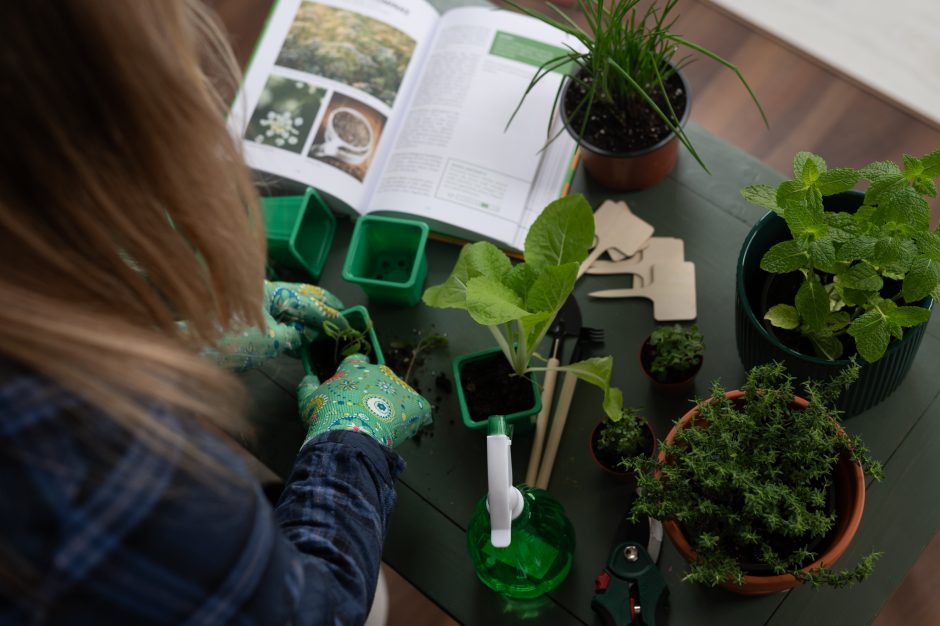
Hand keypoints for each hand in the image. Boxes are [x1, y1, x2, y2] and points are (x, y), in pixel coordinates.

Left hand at [209, 281, 348, 370]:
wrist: (196, 353)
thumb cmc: (233, 343)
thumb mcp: (272, 340)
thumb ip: (295, 335)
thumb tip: (308, 334)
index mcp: (269, 290)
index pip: (307, 300)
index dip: (329, 313)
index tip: (346, 322)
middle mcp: (262, 291)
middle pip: (299, 296)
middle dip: (322, 306)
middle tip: (343, 314)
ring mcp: (254, 303)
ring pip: (289, 306)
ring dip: (309, 316)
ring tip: (329, 324)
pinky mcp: (248, 317)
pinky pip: (278, 316)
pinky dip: (293, 324)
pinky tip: (304, 335)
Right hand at [299, 354, 431, 447]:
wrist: (350, 435)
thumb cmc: (326, 415)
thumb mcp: (308, 400)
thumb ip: (307, 386)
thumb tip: (308, 377)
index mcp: (355, 368)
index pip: (357, 360)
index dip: (356, 371)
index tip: (353, 384)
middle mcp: (379, 371)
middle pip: (379, 377)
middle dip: (374, 390)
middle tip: (365, 411)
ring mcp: (399, 386)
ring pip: (397, 392)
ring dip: (392, 404)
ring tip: (383, 424)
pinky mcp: (415, 402)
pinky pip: (419, 407)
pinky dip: (413, 416)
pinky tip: (404, 428)